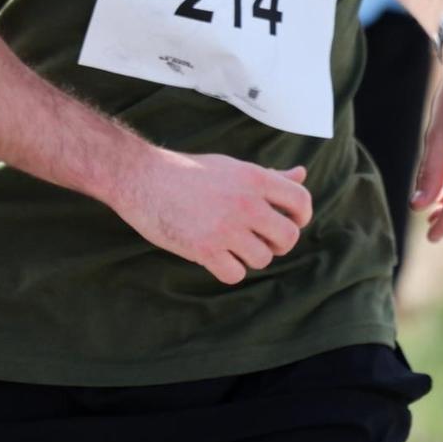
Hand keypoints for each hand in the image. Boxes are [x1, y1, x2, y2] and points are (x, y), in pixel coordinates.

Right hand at [111, 150, 312, 284]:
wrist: (141, 176)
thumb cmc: (187, 171)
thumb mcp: (230, 166)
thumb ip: (268, 176)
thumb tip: (302, 173)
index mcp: (254, 178)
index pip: (301, 201)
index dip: (299, 216)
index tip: (286, 221)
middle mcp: (245, 203)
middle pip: (288, 238)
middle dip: (275, 243)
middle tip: (254, 237)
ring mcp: (226, 227)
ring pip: (262, 259)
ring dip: (248, 256)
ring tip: (227, 243)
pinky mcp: (205, 249)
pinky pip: (235, 274)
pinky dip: (227, 270)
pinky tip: (213, 255)